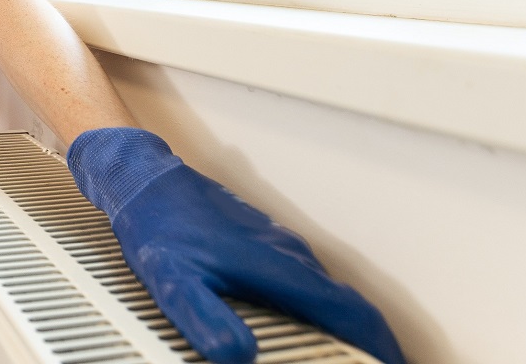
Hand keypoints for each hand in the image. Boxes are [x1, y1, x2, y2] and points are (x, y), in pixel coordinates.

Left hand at [68, 128, 404, 363]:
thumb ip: (204, 317)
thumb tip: (237, 355)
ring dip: (341, 324)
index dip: (377, 345)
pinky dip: (317, 306)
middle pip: (344, 304)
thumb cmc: (158, 227)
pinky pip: (304, 277)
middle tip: (371, 363)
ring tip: (342, 355)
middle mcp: (288, 253)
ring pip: (324, 289)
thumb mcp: (172, 281)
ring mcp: (279, 243)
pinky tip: (298, 321)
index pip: (348, 311)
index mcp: (278, 267)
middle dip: (365, 341)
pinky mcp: (265, 239)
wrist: (147, 180)